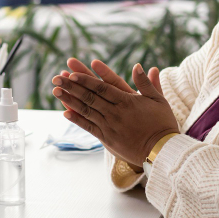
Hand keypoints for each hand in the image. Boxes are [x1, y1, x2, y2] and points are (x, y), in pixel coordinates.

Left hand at [52, 58, 178, 165]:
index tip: (72, 72)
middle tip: (56, 78)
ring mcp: (110, 126)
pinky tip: (65, 112)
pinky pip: (88, 127)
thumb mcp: (158, 100)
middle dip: (71, 86)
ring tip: (55, 91)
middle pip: (90, 96)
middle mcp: (116, 112)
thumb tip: (138, 66)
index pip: (103, 87)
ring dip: (69, 100)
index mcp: (127, 101)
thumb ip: (146, 83)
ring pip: (86, 110)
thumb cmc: (162, 124)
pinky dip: (76, 119)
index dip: (86, 79)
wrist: (163, 151)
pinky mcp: (107, 138)